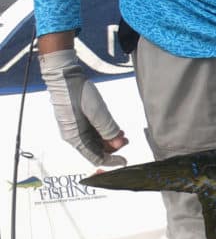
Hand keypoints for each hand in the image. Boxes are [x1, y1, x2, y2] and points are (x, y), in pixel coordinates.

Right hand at [38, 49, 127, 166]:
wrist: (66, 77)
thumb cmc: (78, 94)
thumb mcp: (96, 112)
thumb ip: (107, 128)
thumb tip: (118, 144)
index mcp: (75, 138)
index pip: (94, 157)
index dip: (110, 161)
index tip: (124, 161)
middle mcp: (74, 135)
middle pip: (95, 149)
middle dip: (112, 148)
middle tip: (127, 141)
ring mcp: (77, 127)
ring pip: (96, 140)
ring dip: (110, 139)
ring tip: (123, 134)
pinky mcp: (80, 119)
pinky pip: (94, 131)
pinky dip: (105, 132)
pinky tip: (116, 128)